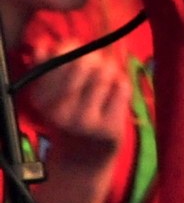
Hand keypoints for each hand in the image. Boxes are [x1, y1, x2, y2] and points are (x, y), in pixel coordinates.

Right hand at [21, 45, 131, 168]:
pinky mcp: (108, 127)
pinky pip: (122, 88)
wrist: (83, 158)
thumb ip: (48, 68)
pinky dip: (122, 87)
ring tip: (107, 83)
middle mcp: (59, 110)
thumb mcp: (53, 95)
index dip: (73, 47)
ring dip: (111, 73)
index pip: (60, 56)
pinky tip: (115, 97)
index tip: (77, 54)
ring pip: (107, 73)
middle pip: (86, 62)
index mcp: (41, 98)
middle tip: (98, 66)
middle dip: (96, 59)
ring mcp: (84, 121)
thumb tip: (45, 44)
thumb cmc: (71, 115)